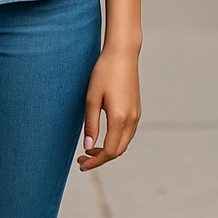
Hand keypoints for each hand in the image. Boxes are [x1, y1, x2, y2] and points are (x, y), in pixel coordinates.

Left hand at [78, 47, 140, 170]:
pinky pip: (128, 133)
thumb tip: (89, 148)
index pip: (110, 151)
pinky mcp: (137, 109)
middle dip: (101, 158)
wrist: (122, 53)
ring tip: (90, 149)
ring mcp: (136, 114)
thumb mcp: (92, 98)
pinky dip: (116, 140)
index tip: (81, 164)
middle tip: (82, 158)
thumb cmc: (104, 72)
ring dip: (109, 150)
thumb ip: (91, 125)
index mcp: (120, 118)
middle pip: (118, 150)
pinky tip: (103, 136)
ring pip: (124, 143)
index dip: (95, 161)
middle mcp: (132, 119)